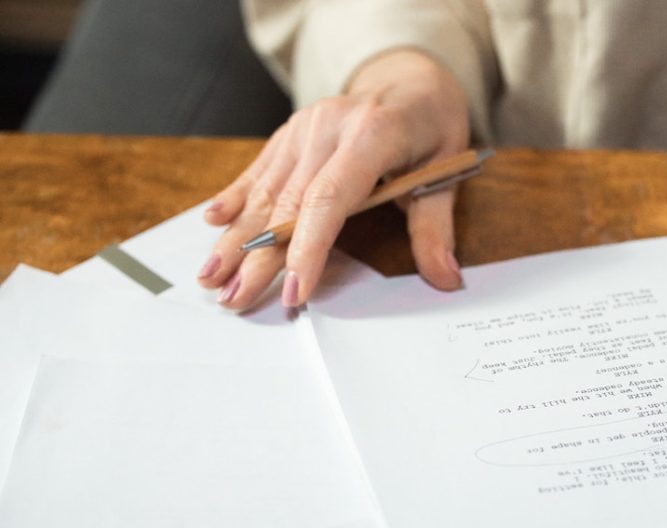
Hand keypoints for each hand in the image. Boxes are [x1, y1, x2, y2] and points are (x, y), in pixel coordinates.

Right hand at [197, 50, 469, 308]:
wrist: (411, 82)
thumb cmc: (431, 130)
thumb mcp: (447, 173)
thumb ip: (437, 227)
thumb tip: (446, 278)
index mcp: (373, 134)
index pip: (331, 198)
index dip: (309, 247)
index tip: (295, 290)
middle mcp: (329, 126)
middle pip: (288, 201)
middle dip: (258, 256)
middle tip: (234, 299)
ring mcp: (304, 126)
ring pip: (266, 190)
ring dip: (236, 237)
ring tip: (211, 277)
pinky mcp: (290, 132)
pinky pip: (260, 170)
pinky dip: (235, 198)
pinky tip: (213, 222)